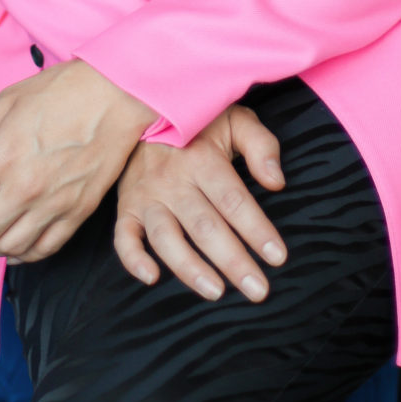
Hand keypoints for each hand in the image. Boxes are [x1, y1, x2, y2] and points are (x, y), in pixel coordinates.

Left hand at [0, 59, 157, 261]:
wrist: (117, 94)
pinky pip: (42, 250)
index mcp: (1, 157)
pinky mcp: (77, 213)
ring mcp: (52, 204)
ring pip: (7, 247)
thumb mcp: (7, 102)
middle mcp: (23, 188)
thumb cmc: (61, 90)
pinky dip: (21, 255)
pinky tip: (11, 249)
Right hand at [114, 101, 287, 302]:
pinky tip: (151, 278)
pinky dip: (133, 259)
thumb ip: (261, 146)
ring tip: (216, 292)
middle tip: (258, 291)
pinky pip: (123, 237)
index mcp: (202, 159)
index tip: (277, 257)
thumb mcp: (234, 120)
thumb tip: (276, 182)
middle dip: (233, 261)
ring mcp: (146, 195)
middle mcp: (173, 180)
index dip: (256, 230)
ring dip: (190, 268)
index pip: (233, 201)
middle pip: (205, 226)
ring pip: (166, 237)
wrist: (145, 109)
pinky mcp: (126, 207)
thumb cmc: (198, 123)